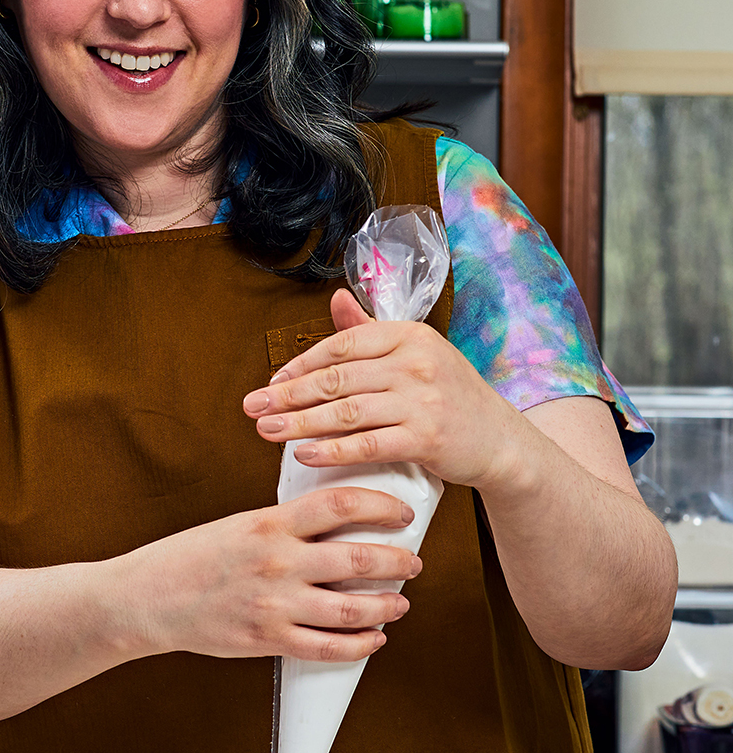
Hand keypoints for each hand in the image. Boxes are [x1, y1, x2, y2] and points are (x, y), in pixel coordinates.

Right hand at [106, 486, 421, 664]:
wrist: (145, 598)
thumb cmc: (191, 558)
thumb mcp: (240, 525)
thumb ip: (285, 526)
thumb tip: (335, 524)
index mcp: (270, 524)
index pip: (341, 504)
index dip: (382, 507)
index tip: (402, 513)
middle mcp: (277, 562)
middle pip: (359, 559)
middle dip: (397, 562)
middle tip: (412, 563)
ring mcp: (274, 604)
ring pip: (352, 609)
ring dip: (386, 606)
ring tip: (399, 602)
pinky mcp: (267, 640)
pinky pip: (328, 648)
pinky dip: (360, 645)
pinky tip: (373, 638)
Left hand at [242, 289, 528, 491]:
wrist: (501, 441)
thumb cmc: (451, 397)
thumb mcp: (416, 355)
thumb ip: (371, 332)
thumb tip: (336, 298)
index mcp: (408, 335)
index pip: (342, 345)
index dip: (301, 365)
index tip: (272, 383)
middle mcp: (415, 362)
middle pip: (337, 378)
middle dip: (288, 395)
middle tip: (252, 408)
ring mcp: (422, 400)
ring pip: (346, 411)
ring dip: (300, 423)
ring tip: (266, 431)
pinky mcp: (426, 438)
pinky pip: (367, 444)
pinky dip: (331, 450)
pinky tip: (303, 454)